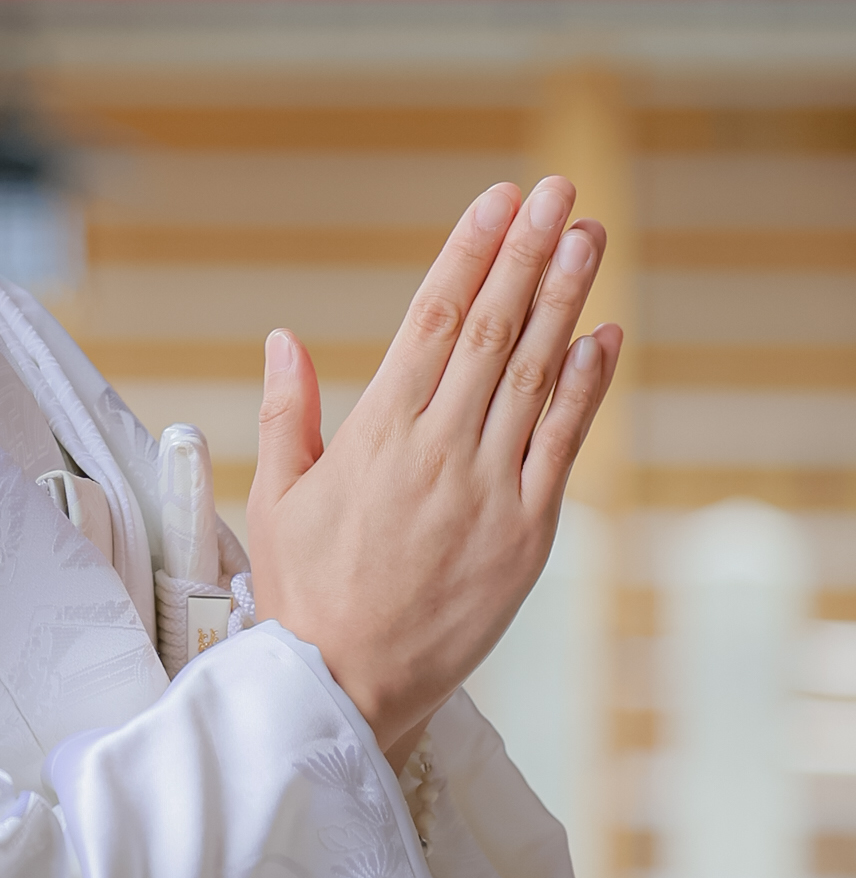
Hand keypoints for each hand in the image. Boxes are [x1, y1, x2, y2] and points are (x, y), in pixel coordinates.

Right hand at [245, 175, 622, 765]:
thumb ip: (288, 415)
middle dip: (527, 253)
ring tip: (589, 237)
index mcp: (375, 436)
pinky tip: (602, 335)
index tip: (498, 201)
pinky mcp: (526, 532)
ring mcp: (488, 490)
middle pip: (491, 330)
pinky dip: (585, 387)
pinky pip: (563, 444)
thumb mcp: (276, 499)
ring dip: (564, 300)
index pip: (430, 320)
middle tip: (559, 193)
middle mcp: (437, 451)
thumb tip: (284, 341)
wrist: (347, 684)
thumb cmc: (304, 594)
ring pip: (534, 374)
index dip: (468, 254)